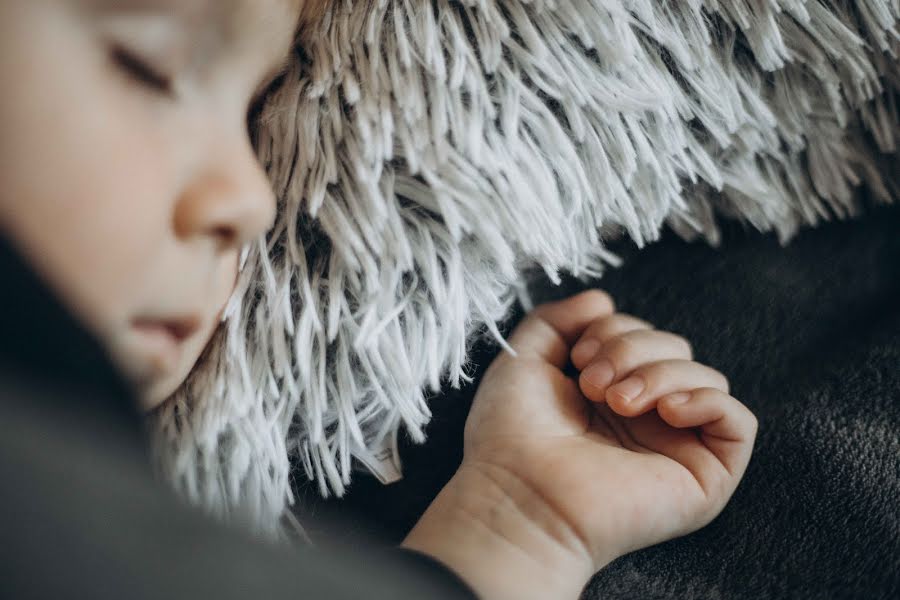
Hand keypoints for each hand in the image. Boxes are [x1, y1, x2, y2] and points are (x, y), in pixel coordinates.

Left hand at [403, 290, 756, 598]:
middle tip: (593, 383)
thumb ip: (557, 319)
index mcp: (611, 393)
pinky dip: (707, 401)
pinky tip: (665, 410)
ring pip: (707, 377)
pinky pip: (738, 422)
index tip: (577, 356)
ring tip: (616, 402)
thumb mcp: (524, 359)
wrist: (519, 495)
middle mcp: (648, 418)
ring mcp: (677, 446)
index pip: (644, 336)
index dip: (615, 330)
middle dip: (634, 349)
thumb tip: (602, 299)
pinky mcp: (704, 478)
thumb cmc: (511, 437)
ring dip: (660, 373)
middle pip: (677, 349)